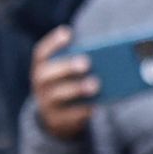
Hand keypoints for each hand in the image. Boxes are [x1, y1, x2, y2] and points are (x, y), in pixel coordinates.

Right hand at [29, 25, 99, 140]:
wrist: (57, 115)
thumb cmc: (69, 83)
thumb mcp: (69, 71)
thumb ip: (82, 59)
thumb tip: (112, 55)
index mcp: (42, 67)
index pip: (41, 53)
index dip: (53, 43)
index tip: (68, 33)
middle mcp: (40, 84)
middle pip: (48, 74)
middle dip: (67, 67)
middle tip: (87, 62)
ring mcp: (46, 103)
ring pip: (58, 95)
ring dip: (77, 89)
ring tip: (96, 85)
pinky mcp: (57, 120)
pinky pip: (69, 116)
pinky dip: (83, 110)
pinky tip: (98, 105)